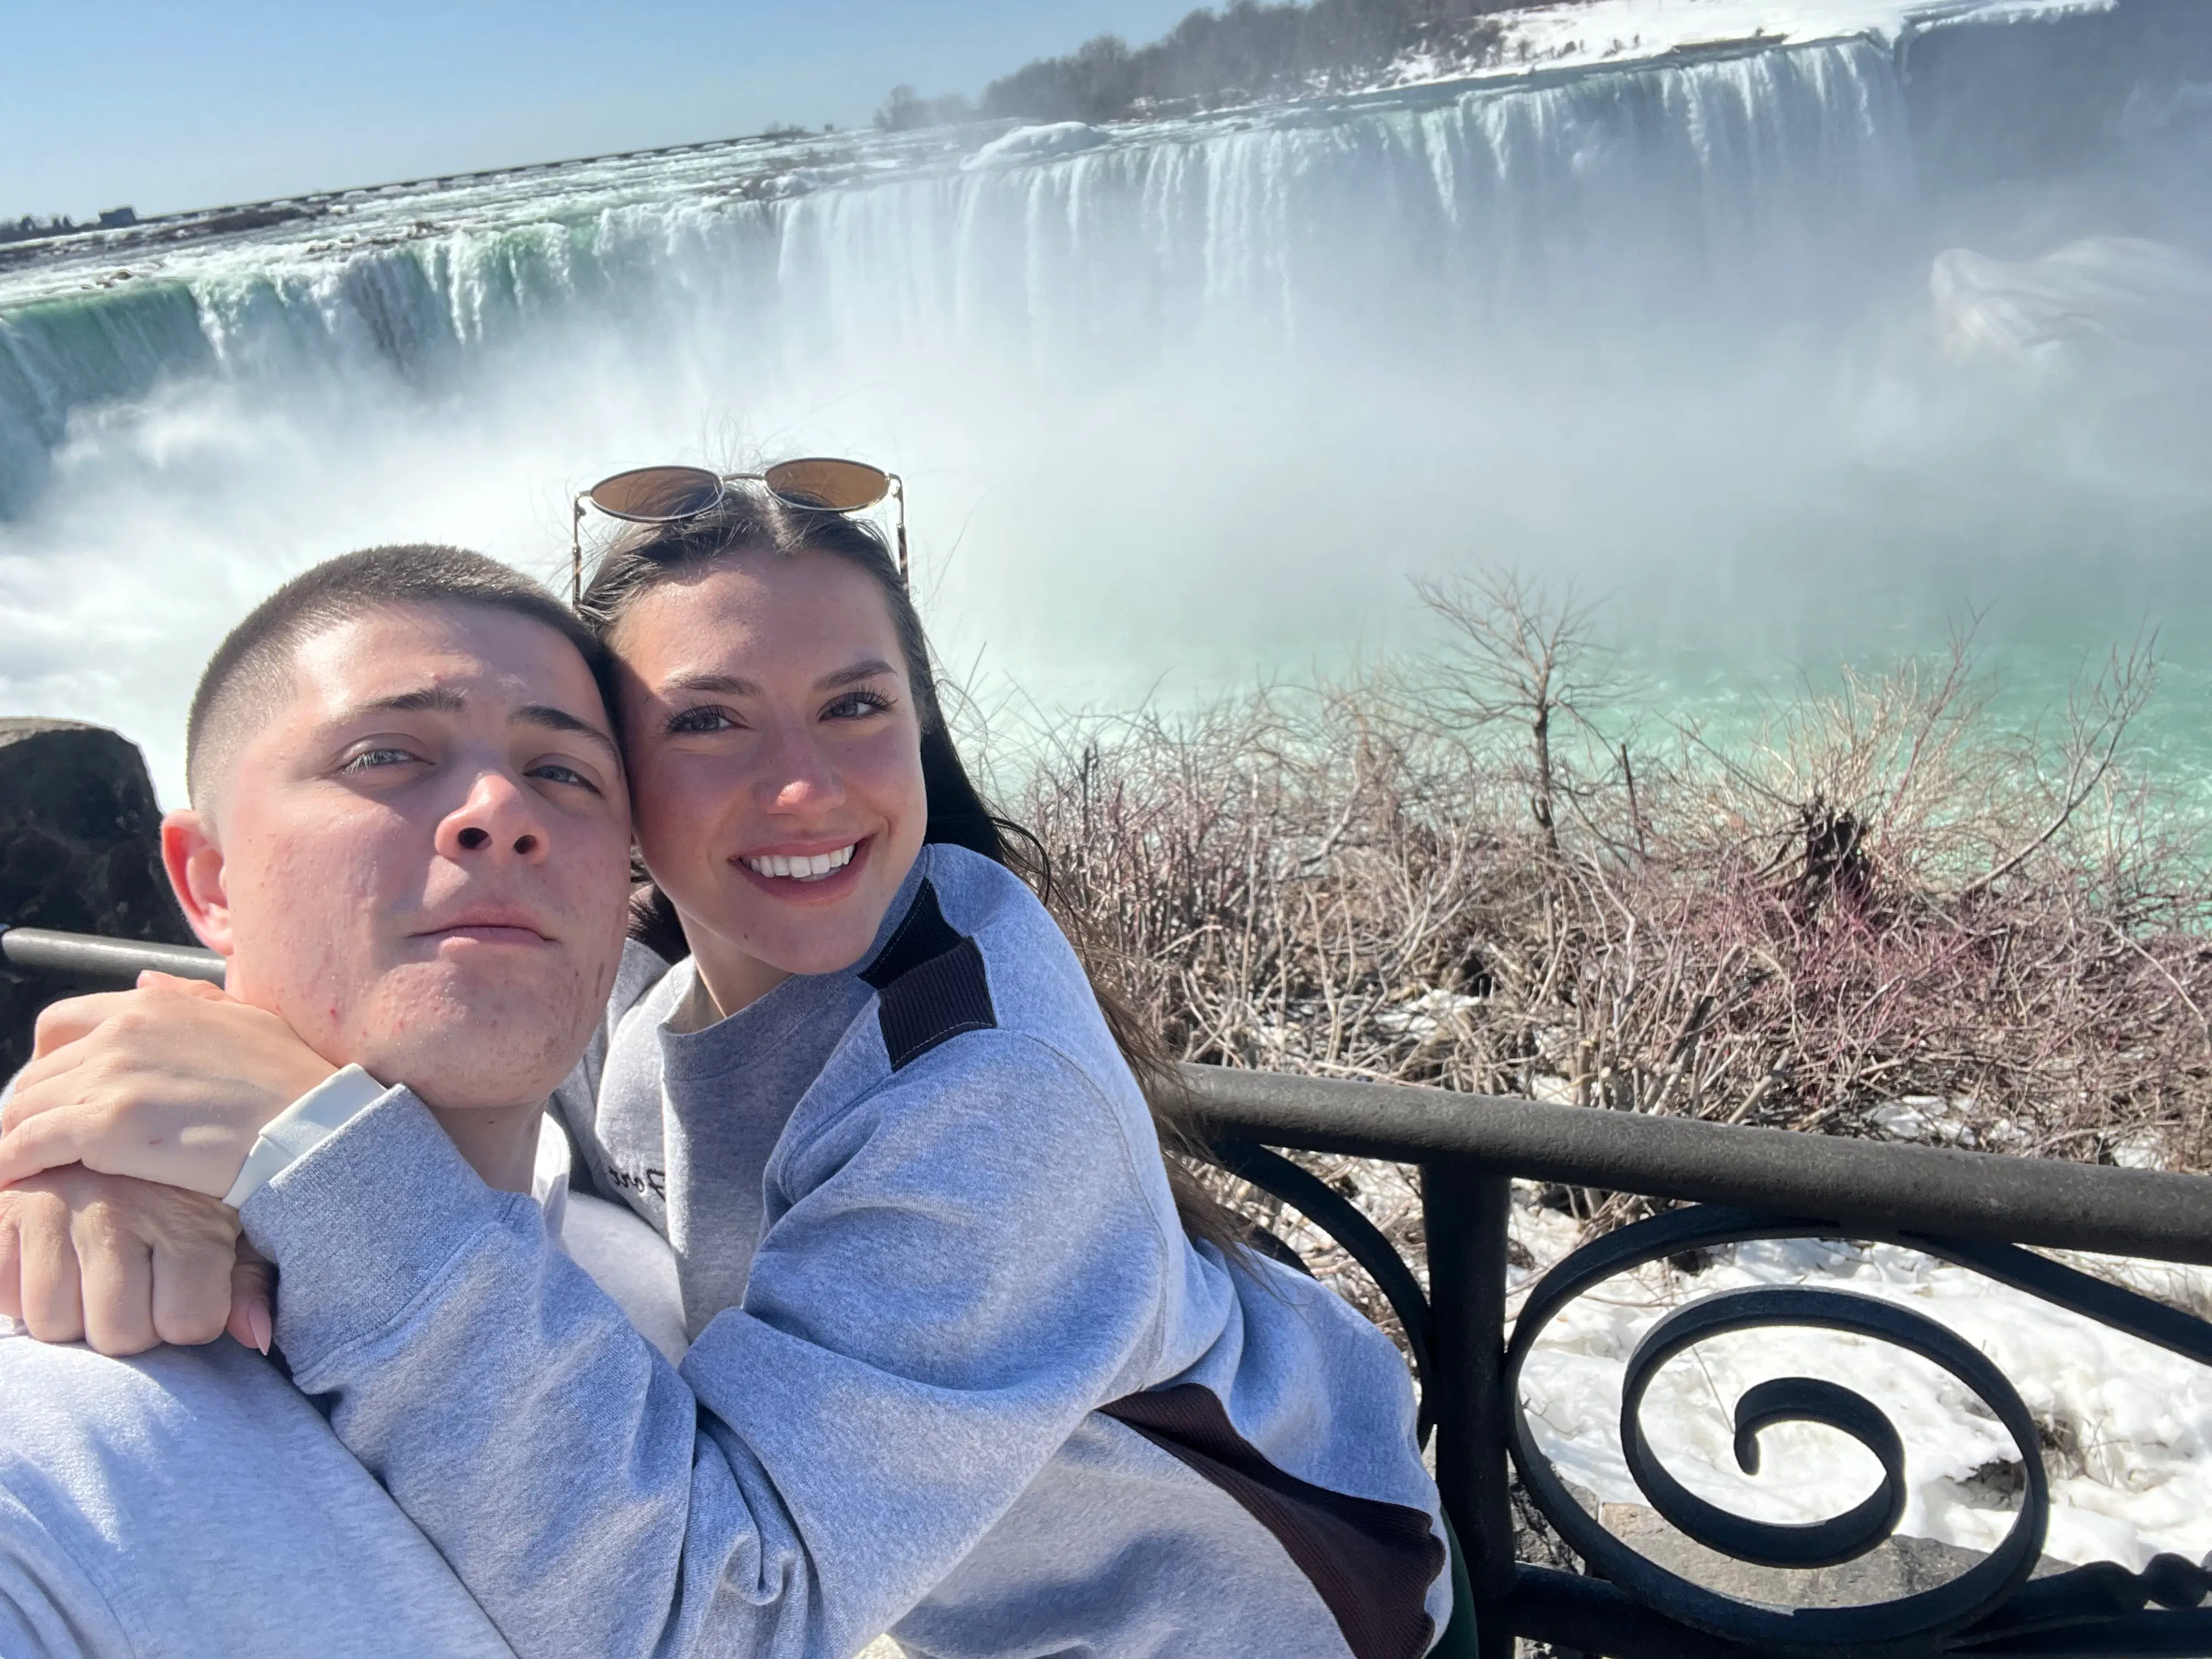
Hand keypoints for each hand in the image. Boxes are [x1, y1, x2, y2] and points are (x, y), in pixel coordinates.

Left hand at [0, 973, 335, 1197]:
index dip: (48, 1062)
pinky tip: (12, 1185)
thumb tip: (143, 982)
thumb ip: (189, 999)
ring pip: (22, 1109)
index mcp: (150, 1006)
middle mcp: (120, 1033)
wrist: (308, 1125)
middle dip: (30, 1110)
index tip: (55, 1096)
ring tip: (21, 1171)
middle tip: (40, 1146)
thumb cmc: (289, 1079)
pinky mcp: (103, 1127)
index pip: (59, 1025)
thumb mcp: (245, 1019)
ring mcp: (109, 1078)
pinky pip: (26, 1145)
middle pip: (36, 1074)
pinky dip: (10, 1165)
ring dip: (16, 1140)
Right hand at [0, 1164, 273, 1355]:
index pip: (187, 1323)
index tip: (188, 1296)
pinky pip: (3, 1295)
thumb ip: (247, 1284)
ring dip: (73, 1315)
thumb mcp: (233, 1228)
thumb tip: (259, 1338)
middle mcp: (118, 1211)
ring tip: (93, 1277)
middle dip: (128, 1327)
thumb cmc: (187, 1189)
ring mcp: (55, 1208)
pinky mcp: (4, 1207)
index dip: (187, 1323)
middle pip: (118, 1335)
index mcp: (184, 1219)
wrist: (125, 1124)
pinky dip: (23, 1295)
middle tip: (135, 1289)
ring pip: (54, 1323)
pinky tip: (54, 1263)